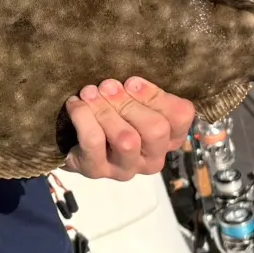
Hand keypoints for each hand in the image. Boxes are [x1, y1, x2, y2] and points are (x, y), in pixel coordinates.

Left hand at [64, 77, 194, 180]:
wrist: (73, 141)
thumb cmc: (112, 114)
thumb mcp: (133, 100)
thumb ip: (142, 93)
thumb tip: (131, 83)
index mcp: (169, 138)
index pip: (181, 116)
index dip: (156, 96)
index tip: (131, 81)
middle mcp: (153, 158)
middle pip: (156, 129)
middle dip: (129, 103)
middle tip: (107, 86)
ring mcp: (126, 168)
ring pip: (127, 140)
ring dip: (106, 110)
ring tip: (89, 93)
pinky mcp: (97, 171)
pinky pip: (94, 142)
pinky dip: (83, 117)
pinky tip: (75, 104)